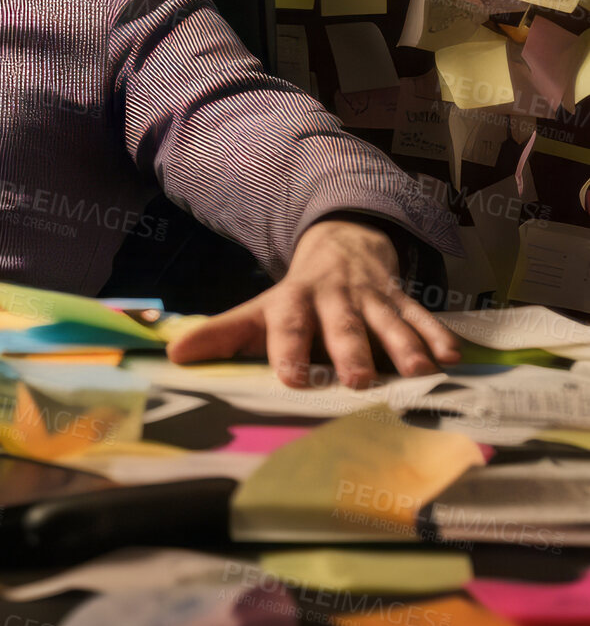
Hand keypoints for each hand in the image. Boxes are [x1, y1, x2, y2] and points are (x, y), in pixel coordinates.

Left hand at [165, 218, 460, 388]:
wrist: (340, 245)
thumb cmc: (294, 299)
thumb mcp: (256, 312)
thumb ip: (219, 335)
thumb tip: (173, 355)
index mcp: (291, 301)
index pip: (286, 324)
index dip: (288, 348)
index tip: (292, 377)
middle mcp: (331, 298)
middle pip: (341, 324)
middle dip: (349, 350)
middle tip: (357, 380)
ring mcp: (370, 298)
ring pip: (387, 320)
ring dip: (402, 344)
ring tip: (419, 372)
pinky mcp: (401, 300)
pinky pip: (421, 316)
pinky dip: (437, 335)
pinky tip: (452, 357)